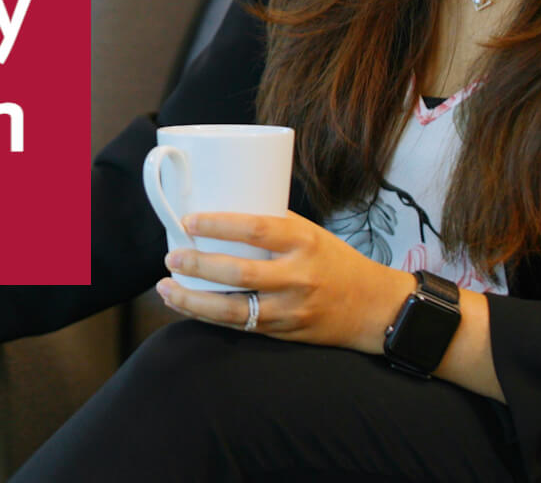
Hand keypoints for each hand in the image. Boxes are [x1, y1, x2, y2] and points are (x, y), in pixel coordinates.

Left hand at [155, 210, 413, 352]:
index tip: (189, 221)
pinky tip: (187, 306)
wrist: (373, 309)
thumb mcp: (311, 233)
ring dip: (194, 300)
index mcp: (304, 241)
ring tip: (166, 287)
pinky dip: (209, 317)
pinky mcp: (284, 332)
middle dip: (199, 266)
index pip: (257, 229)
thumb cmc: (336, 261)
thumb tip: (222, 207)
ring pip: (234, 309)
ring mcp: (291, 309)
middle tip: (171, 257)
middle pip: (240, 273)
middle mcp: (298, 276)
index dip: (219, 225)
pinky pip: (240, 325)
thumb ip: (273, 225)